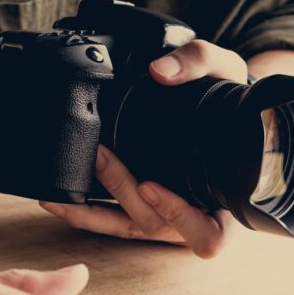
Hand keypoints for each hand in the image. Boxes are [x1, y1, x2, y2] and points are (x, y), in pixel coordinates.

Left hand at [39, 40, 248, 258]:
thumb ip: (201, 62)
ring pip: (129, 228)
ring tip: (59, 194)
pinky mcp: (143, 211)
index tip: (149, 185)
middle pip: (155, 225)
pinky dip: (87, 214)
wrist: (227, 115)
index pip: (208, 232)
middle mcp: (196, 217)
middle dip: (122, 191)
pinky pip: (115, 222)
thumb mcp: (229, 74)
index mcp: (227, 203)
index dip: (178, 216)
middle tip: (102, 156)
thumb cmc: (234, 103)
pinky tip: (59, 200)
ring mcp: (167, 219)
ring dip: (92, 214)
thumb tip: (160, 71)